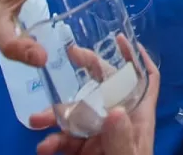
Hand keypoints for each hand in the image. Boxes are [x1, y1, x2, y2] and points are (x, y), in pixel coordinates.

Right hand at [34, 43, 159, 154]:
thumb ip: (120, 141)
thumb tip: (115, 111)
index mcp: (137, 120)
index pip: (145, 82)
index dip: (137, 59)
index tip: (120, 38)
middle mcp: (118, 124)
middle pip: (106, 88)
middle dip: (88, 71)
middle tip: (71, 54)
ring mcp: (99, 139)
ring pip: (78, 117)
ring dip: (57, 116)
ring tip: (37, 121)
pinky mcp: (84, 154)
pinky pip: (66, 142)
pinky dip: (53, 142)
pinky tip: (44, 148)